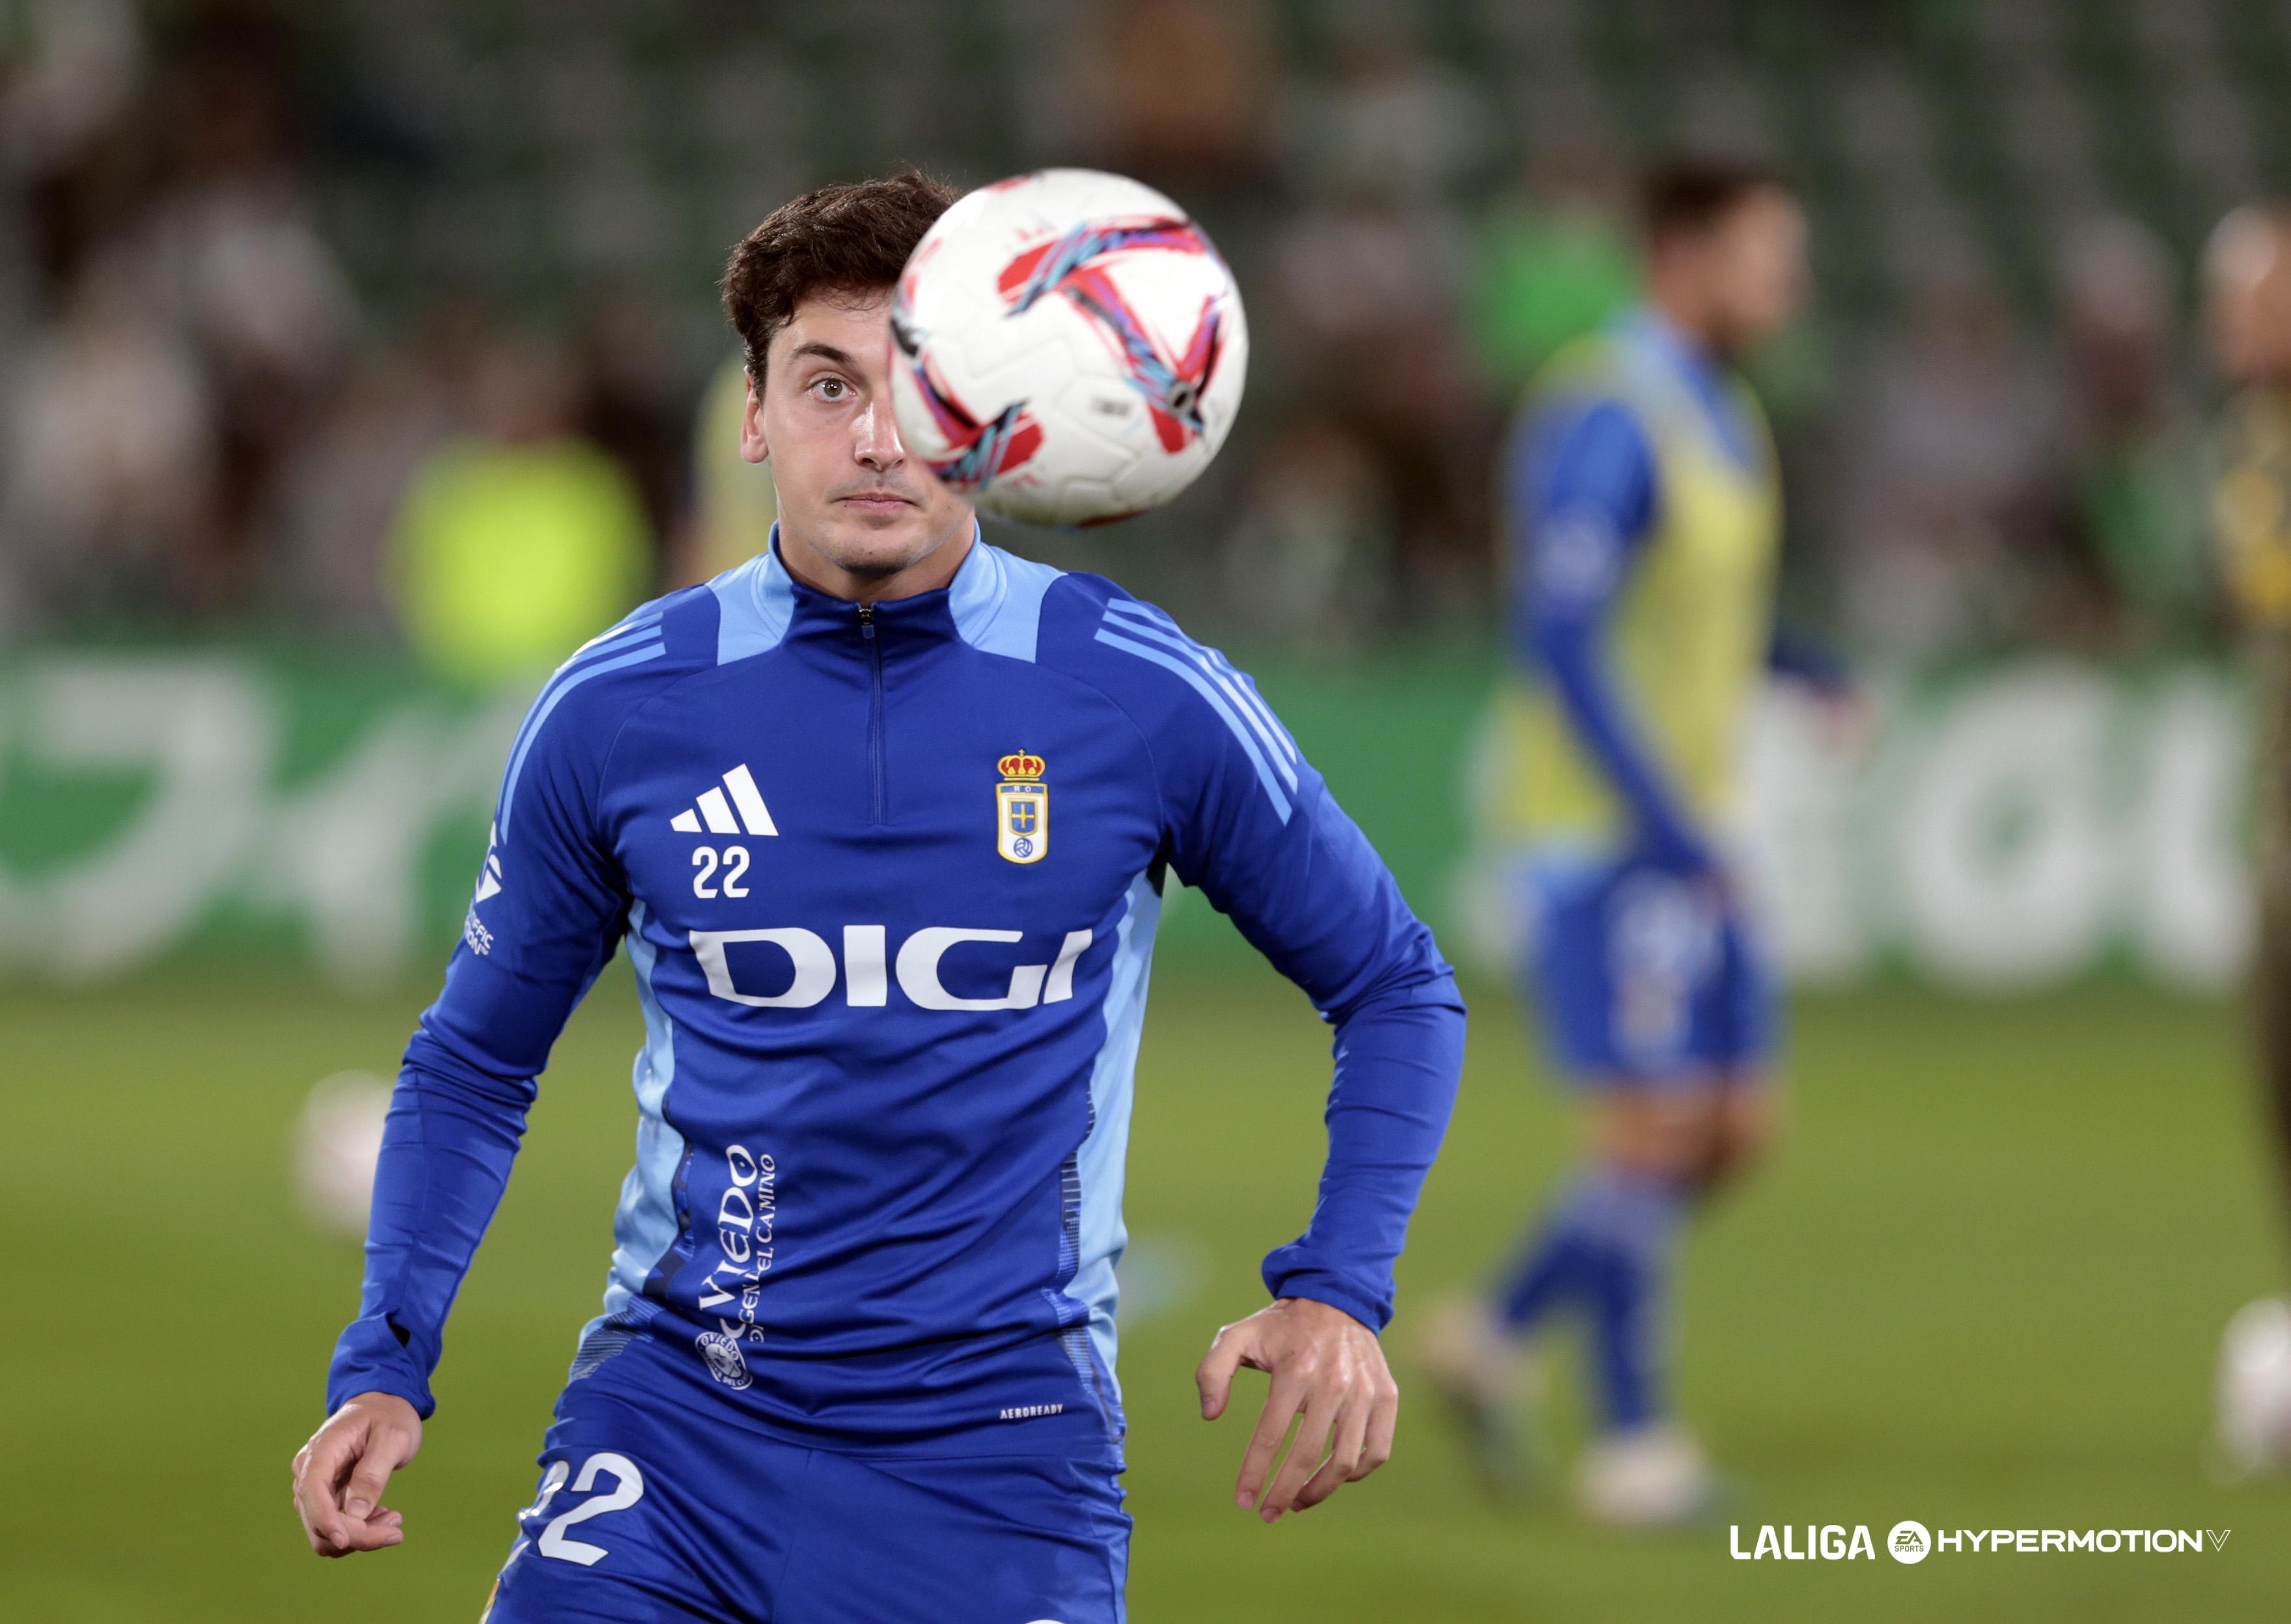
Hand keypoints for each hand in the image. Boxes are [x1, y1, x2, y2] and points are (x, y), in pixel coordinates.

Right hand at [292, 1392, 421, 1556]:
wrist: (382, 1406)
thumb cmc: (388, 1416)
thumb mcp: (393, 1437)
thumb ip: (373, 1473)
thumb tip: (355, 1513)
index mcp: (321, 1450)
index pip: (311, 1491)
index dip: (325, 1520)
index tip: (346, 1542)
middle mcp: (308, 1472)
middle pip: (318, 1520)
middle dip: (356, 1535)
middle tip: (396, 1531)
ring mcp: (314, 1488)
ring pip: (324, 1531)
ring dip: (360, 1536)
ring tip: (394, 1520)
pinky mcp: (324, 1499)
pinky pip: (335, 1526)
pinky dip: (359, 1530)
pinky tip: (384, 1516)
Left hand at [1195, 1297, 1398, 1522]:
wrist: (1336, 1298)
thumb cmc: (1281, 1327)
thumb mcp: (1237, 1336)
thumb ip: (1212, 1372)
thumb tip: (1210, 1415)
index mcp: (1295, 1368)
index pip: (1270, 1434)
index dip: (1254, 1473)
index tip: (1242, 1500)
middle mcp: (1333, 1382)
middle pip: (1307, 1456)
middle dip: (1284, 1493)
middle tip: (1268, 1514)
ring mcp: (1364, 1391)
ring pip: (1345, 1461)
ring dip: (1319, 1491)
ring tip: (1297, 1503)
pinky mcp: (1386, 1396)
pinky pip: (1377, 1451)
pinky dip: (1357, 1473)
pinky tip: (1332, 1479)